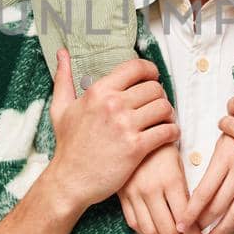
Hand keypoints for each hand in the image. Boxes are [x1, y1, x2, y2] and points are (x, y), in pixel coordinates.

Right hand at [47, 49, 178, 214]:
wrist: (70, 180)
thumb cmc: (68, 145)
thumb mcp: (61, 108)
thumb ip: (63, 78)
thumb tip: (61, 53)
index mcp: (99, 91)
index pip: (136, 68)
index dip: (150, 71)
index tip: (153, 78)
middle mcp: (113, 104)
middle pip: (154, 88)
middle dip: (160, 96)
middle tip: (158, 106)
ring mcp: (125, 126)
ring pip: (164, 108)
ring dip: (169, 114)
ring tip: (165, 120)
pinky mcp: (136, 147)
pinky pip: (167, 131)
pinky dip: (173, 132)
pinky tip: (168, 135)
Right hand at [119, 142, 195, 233]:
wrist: (134, 131)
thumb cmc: (161, 145)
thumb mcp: (179, 162)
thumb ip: (185, 192)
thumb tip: (195, 218)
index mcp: (170, 180)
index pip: (185, 219)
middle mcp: (151, 189)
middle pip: (168, 230)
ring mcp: (134, 194)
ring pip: (151, 230)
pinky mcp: (122, 195)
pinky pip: (134, 223)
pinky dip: (147, 233)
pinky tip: (157, 233)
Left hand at [177, 132, 233, 233]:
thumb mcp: (220, 145)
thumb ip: (209, 172)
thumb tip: (195, 200)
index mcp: (226, 159)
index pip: (204, 193)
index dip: (191, 213)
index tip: (181, 225)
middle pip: (218, 206)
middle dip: (203, 225)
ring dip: (221, 230)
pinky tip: (230, 229)